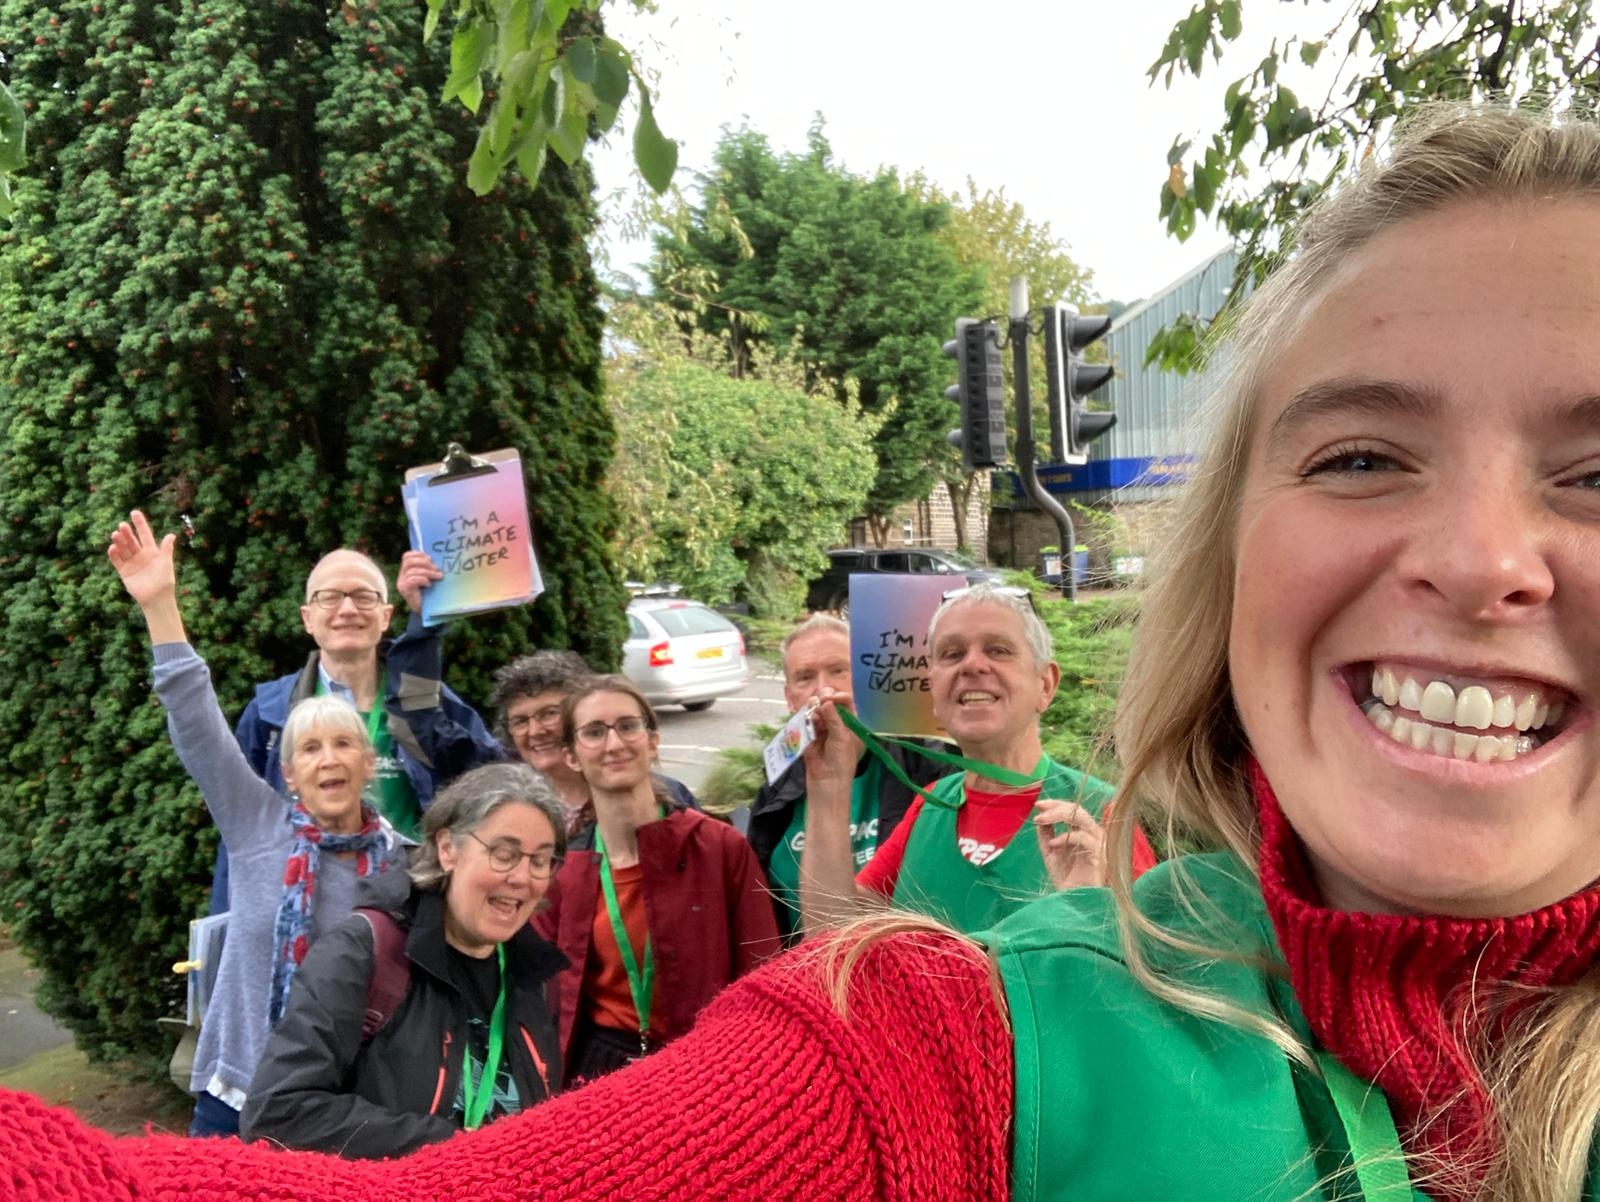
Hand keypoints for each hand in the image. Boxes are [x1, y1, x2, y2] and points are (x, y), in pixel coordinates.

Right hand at [107, 510, 177, 608]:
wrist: (157, 599)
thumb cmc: (165, 581)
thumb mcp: (166, 563)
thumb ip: (166, 549)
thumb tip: (171, 534)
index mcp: (152, 552)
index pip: (145, 535)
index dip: (140, 524)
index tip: (134, 512)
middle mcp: (141, 556)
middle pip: (132, 541)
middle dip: (127, 533)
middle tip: (122, 525)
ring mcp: (132, 563)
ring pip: (123, 549)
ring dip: (119, 541)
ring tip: (115, 534)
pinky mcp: (124, 572)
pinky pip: (117, 561)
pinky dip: (114, 554)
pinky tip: (112, 547)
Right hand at [397, 550, 443, 611]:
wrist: (425, 611)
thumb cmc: (429, 593)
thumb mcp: (429, 578)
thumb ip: (429, 568)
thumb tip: (439, 558)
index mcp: (406, 570)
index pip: (407, 556)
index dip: (419, 554)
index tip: (431, 558)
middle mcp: (402, 575)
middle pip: (409, 561)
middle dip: (424, 562)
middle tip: (436, 568)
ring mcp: (401, 582)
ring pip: (413, 570)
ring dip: (428, 572)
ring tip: (438, 576)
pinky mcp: (404, 590)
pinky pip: (412, 580)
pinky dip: (423, 580)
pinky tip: (429, 585)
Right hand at [800, 686, 861, 803]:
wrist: (826, 782)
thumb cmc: (841, 761)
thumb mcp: (842, 738)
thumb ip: (834, 719)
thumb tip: (826, 701)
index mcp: (851, 724)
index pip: (847, 703)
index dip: (839, 697)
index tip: (831, 697)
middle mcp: (838, 724)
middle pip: (830, 704)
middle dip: (824, 699)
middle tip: (819, 700)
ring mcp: (823, 729)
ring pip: (817, 711)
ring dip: (814, 708)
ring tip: (812, 710)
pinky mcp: (810, 735)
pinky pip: (807, 721)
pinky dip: (807, 718)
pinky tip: (808, 718)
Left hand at [1033, 799, 1107, 890]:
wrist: (1076, 904)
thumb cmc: (1067, 881)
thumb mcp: (1051, 854)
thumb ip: (1046, 835)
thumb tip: (1039, 817)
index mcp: (1084, 834)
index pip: (1073, 810)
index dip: (1056, 804)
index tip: (1039, 804)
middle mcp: (1094, 836)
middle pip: (1078, 810)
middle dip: (1056, 807)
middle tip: (1039, 810)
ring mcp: (1099, 844)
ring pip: (1083, 818)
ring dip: (1059, 815)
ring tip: (1041, 820)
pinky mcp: (1101, 856)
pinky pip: (1085, 838)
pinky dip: (1066, 837)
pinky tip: (1053, 844)